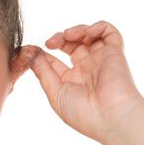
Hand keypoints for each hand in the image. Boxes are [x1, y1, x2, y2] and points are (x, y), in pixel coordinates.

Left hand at [29, 20, 143, 143]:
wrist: (110, 117)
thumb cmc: (83, 113)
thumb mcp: (55, 93)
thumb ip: (42, 72)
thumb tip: (28, 54)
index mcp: (70, 82)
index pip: (54, 61)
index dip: (41, 53)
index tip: (29, 50)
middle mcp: (85, 69)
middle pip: (70, 45)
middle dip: (58, 39)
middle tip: (51, 43)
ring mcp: (100, 60)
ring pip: (88, 36)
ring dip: (75, 31)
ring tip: (68, 36)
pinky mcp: (114, 53)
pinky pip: (109, 32)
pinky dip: (97, 27)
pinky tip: (86, 34)